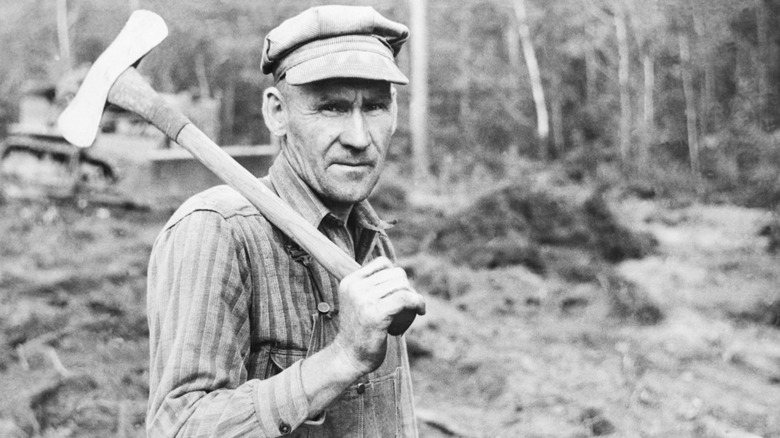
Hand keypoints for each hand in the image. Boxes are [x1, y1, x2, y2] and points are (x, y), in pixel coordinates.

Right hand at [332, 257, 425, 374]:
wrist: (349, 358)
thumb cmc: (360, 332)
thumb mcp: (358, 303)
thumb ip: (371, 287)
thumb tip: (399, 274)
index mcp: (350, 281)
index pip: (382, 263)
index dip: (397, 277)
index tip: (400, 293)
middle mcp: (355, 287)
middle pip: (396, 274)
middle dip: (407, 288)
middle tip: (407, 306)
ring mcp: (364, 300)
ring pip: (402, 286)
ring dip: (414, 297)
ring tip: (412, 311)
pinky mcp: (376, 313)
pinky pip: (406, 299)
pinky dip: (418, 303)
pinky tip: (421, 311)